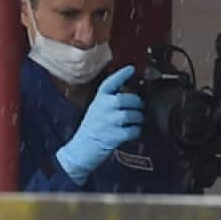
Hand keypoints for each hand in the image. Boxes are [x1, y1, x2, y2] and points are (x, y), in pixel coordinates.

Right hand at [56, 66, 142, 184]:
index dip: (122, 74)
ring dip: (139, 119)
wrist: (81, 150)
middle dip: (137, 103)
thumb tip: (131, 95)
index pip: (110, 83)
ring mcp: (108, 122)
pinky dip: (137, 131)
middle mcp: (103, 108)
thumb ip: (110, 101)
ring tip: (137, 121)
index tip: (132, 69)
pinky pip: (134, 130)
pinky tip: (133, 132)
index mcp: (99, 100)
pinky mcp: (114, 136)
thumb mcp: (97, 109)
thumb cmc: (92, 129)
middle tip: (139, 108)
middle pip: (127, 99)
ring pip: (133, 114)